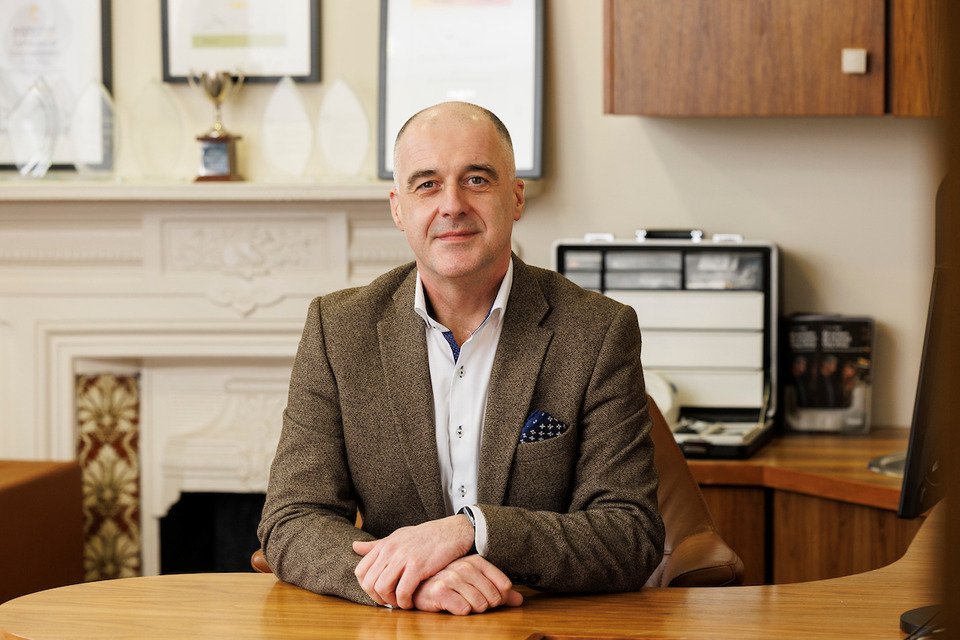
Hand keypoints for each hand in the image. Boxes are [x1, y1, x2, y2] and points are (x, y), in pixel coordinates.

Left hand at [352, 515, 473, 607]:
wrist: (450, 532)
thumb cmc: (424, 536)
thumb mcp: (397, 536)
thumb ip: (376, 545)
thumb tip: (354, 547)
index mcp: (384, 545)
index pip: (360, 571)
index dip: (366, 587)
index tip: (379, 592)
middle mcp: (390, 550)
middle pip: (369, 582)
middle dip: (377, 597)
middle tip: (389, 601)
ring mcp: (403, 558)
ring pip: (382, 588)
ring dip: (390, 601)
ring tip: (399, 602)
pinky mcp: (417, 566)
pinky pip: (402, 591)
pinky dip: (404, 602)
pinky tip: (410, 602)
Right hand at [412, 555, 523, 614]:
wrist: (419, 587)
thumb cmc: (449, 586)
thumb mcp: (475, 585)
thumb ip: (498, 592)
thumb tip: (519, 600)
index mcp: (476, 561)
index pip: (503, 584)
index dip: (502, 598)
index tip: (493, 601)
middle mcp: (464, 566)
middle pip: (492, 596)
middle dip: (488, 606)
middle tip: (476, 605)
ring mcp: (451, 577)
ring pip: (479, 603)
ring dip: (475, 609)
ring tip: (465, 605)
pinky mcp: (440, 590)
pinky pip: (463, 608)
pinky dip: (462, 611)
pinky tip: (455, 606)